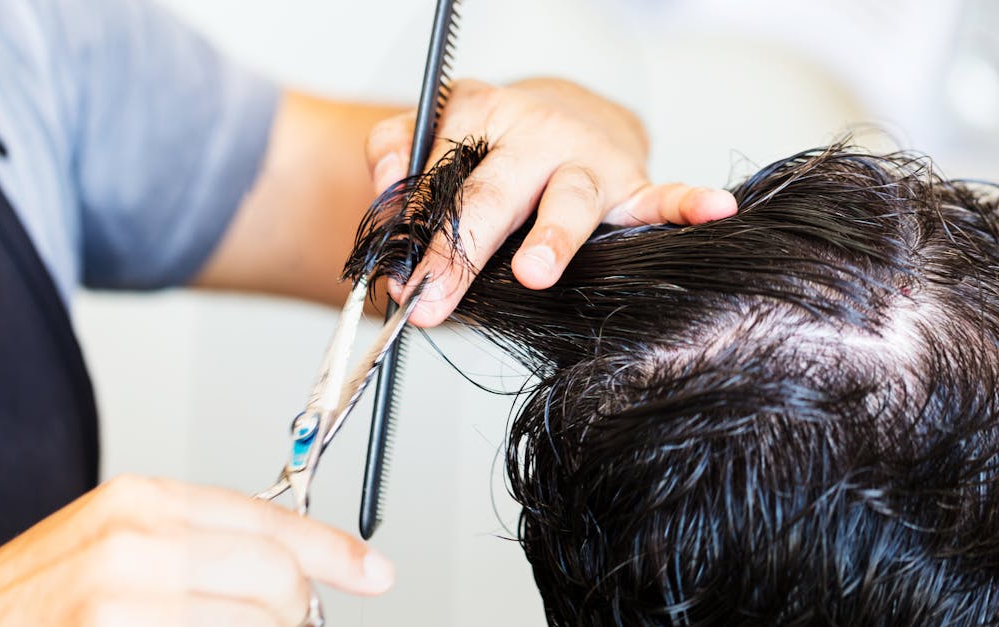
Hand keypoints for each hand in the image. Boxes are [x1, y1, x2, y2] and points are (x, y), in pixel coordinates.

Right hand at [0, 476, 392, 625]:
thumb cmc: (25, 605)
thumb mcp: (109, 546)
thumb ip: (192, 546)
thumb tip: (279, 569)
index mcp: (140, 502)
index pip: (269, 519)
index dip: (334, 551)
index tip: (374, 572)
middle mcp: (136, 543)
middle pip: (278, 580)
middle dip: (300, 612)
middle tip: (297, 625)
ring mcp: (121, 601)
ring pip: (259, 621)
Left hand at [365, 78, 737, 325]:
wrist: (564, 114)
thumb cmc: (496, 141)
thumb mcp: (436, 133)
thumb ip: (396, 154)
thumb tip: (384, 197)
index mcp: (476, 115)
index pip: (437, 179)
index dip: (415, 234)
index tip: (399, 281)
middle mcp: (531, 132)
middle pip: (490, 195)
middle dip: (459, 251)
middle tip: (435, 294)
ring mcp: (584, 156)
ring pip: (568, 197)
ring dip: (551, 236)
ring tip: (533, 270)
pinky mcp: (630, 180)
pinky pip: (661, 193)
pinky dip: (687, 202)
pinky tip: (712, 211)